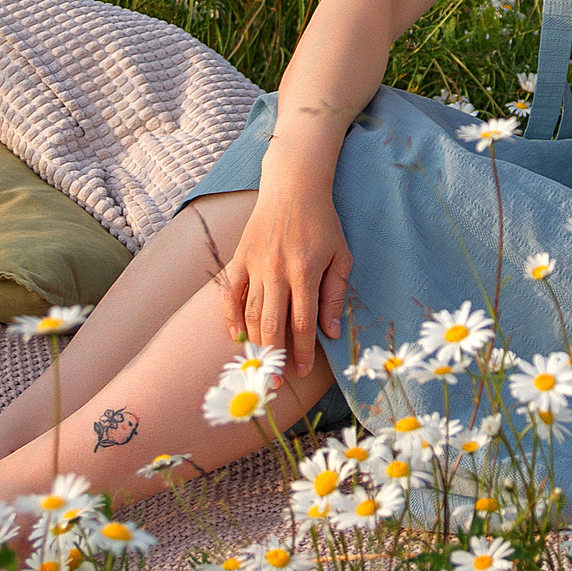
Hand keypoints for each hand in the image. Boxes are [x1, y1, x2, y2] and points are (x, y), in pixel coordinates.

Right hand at [218, 178, 350, 378]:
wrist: (293, 187)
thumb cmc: (323, 223)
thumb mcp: (341, 255)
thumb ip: (335, 295)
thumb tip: (331, 332)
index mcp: (306, 271)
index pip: (303, 322)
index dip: (303, 352)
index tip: (304, 373)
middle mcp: (278, 270)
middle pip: (273, 324)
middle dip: (275, 358)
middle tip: (275, 383)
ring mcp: (256, 264)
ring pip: (251, 313)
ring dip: (255, 343)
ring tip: (260, 365)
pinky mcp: (239, 257)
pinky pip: (230, 294)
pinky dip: (230, 317)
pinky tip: (236, 336)